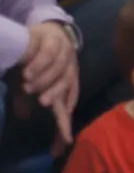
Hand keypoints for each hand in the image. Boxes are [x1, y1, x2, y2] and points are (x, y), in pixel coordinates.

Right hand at [19, 22, 78, 144]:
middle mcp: (69, 70)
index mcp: (66, 83)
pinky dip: (39, 63)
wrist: (46, 31)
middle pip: (67, 87)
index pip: (68, 106)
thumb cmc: (37, 60)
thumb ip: (26, 99)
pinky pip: (49, 53)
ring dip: (44, 80)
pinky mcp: (54, 41)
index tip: (66, 141)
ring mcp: (64, 54)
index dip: (66, 122)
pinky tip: (28, 71)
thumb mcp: (29, 82)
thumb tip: (24, 117)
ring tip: (29, 87)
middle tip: (43, 103)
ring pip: (59, 70)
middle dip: (56, 95)